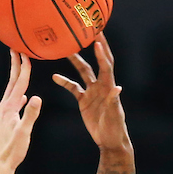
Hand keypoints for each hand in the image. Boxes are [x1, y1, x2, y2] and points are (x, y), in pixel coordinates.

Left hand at [0, 51, 41, 172]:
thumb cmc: (12, 151)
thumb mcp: (24, 133)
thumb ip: (30, 115)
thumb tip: (36, 97)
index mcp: (9, 108)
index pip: (19, 83)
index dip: (24, 67)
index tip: (25, 52)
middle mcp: (4, 108)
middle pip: (12, 82)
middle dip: (15, 65)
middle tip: (15, 49)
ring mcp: (3, 114)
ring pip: (11, 90)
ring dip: (15, 77)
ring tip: (18, 67)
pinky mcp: (4, 120)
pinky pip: (12, 101)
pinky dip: (16, 94)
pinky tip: (20, 96)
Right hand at [52, 36, 130, 154]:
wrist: (109, 141)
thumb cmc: (114, 128)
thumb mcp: (114, 116)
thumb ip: (113, 101)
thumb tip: (117, 88)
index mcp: (109, 87)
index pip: (106, 66)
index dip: (102, 54)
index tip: (96, 40)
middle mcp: (101, 85)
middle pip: (95, 62)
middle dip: (92, 48)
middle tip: (85, 32)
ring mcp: (92, 92)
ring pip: (83, 72)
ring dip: (75, 61)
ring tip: (65, 50)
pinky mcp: (84, 100)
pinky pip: (73, 88)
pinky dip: (65, 82)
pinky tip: (54, 76)